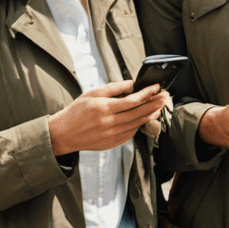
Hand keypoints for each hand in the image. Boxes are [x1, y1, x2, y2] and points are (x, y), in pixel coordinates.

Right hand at [49, 81, 166, 154]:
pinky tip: (145, 118)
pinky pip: (130, 134)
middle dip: (154, 104)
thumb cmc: (75, 112)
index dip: (147, 94)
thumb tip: (131, 84)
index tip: (156, 88)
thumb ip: (114, 88)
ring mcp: (111, 135)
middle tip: (165, 97)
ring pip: (137, 124)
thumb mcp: (92, 93)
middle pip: (139, 113)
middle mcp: (109, 123)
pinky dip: (139, 125)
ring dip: (150, 115)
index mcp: (104, 108)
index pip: (133, 101)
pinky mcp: (112, 143)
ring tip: (159, 107)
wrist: (63, 134)